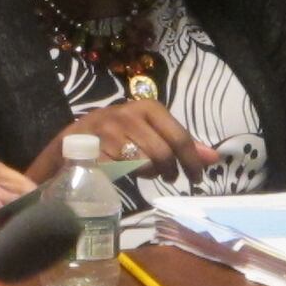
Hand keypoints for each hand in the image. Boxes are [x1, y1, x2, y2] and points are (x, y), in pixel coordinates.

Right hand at [29, 100, 219, 183]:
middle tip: (171, 177)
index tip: (198, 177)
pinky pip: (123, 171)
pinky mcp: (95, 150)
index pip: (179, 135)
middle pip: (163, 152)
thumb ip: (179, 143)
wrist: (72, 141)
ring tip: (144, 169)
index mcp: (147, 107)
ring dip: (149, 172)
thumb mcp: (150, 132)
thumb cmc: (118, 135)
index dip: (192, 160)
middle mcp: (128, 115)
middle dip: (170, 170)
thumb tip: (213, 158)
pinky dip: (128, 176)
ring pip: (144, 163)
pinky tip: (125, 171)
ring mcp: (109, 132)